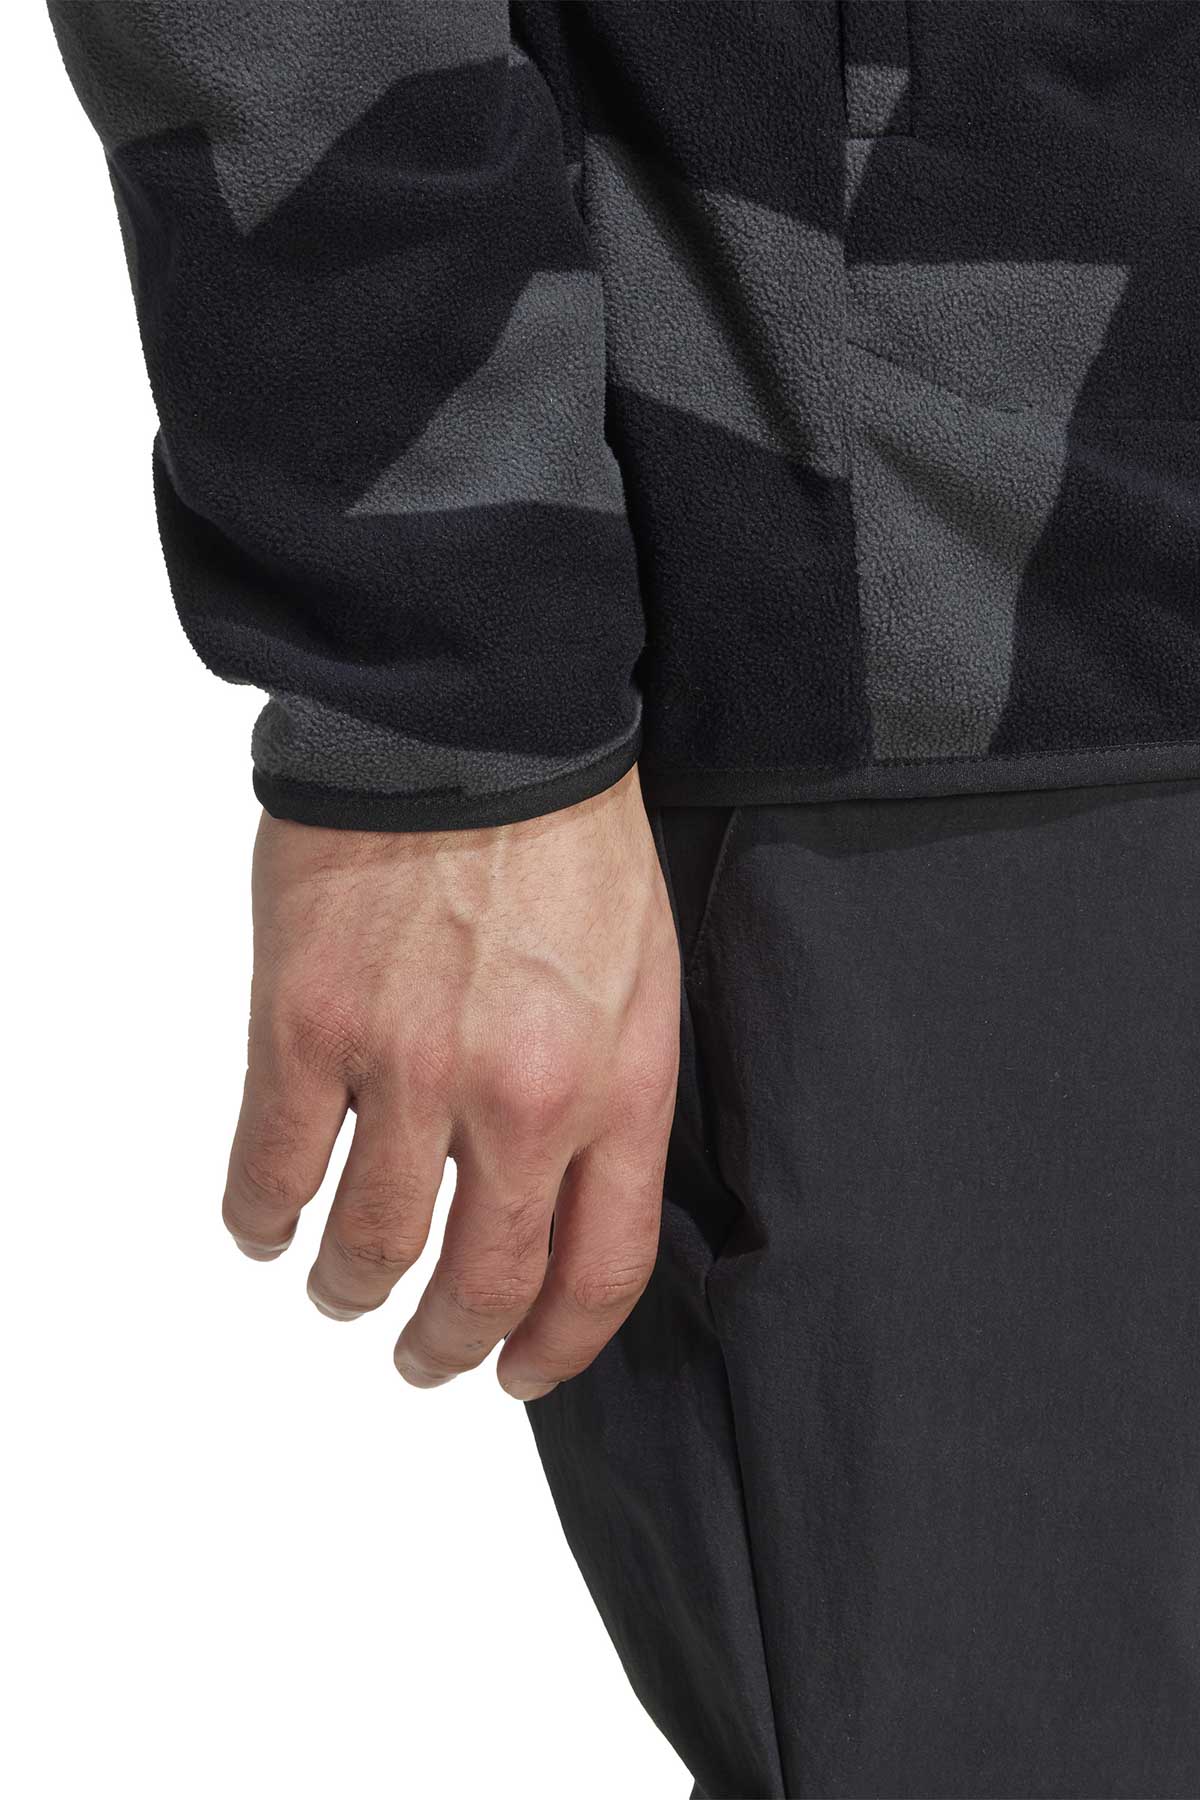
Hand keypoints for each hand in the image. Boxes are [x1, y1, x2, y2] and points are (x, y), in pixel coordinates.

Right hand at [222, 767, 679, 1399]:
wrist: (478, 724)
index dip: (555, 1347)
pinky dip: (262, 1219)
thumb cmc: (570, 838)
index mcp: (618, 1084)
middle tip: (424, 1358)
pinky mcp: (305, 1026)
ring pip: (368, 1244)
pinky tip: (266, 1227)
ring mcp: (406, 1066)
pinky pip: (272, 1170)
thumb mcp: (645, 975)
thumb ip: (617, 1096)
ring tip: (343, 1290)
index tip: (521, 1371)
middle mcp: (518, 1097)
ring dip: (349, 1289)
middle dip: (447, 1344)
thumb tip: (571, 1199)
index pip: (596, 1269)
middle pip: (480, 1282)